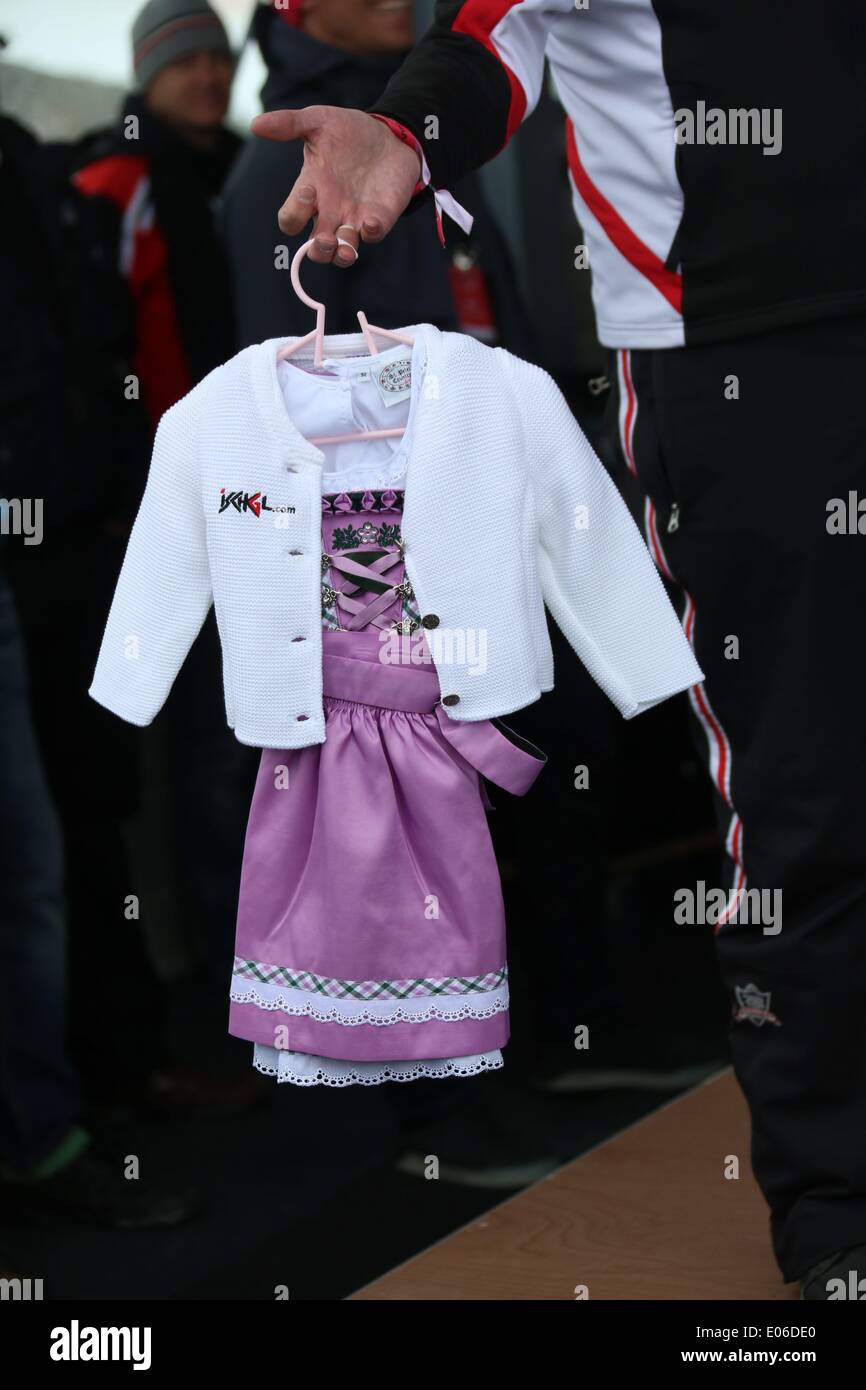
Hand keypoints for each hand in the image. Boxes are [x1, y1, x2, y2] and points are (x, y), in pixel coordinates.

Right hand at [250, 106, 421, 265]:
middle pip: (316, 248)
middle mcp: (331, 211)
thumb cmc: (348, 132)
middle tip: (324, 239)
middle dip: (318, 250)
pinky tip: (371, 222)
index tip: (308, 192)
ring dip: (341, 255)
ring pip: (342, 252)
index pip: (291, 218)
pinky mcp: (380, 218)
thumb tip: (255, 124)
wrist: (389, 134)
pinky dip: (372, 233)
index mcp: (311, 191)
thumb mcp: (318, 121)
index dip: (294, 215)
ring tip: (345, 249)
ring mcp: (355, 218)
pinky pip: (374, 236)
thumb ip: (288, 124)